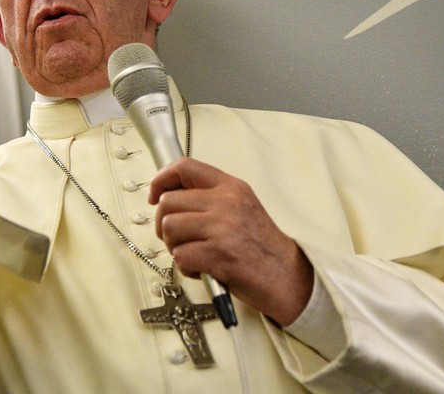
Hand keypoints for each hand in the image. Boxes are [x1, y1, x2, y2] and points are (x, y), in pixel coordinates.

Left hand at [150, 158, 313, 325]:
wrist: (287, 277)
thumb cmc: (261, 246)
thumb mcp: (240, 207)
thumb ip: (210, 198)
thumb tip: (169, 196)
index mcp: (231, 187)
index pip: (185, 167)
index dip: (161, 179)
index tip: (155, 196)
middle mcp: (226, 203)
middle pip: (168, 203)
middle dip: (165, 225)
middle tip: (178, 238)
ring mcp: (222, 228)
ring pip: (169, 229)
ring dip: (174, 247)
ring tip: (193, 254)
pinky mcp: (218, 255)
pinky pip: (180, 256)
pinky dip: (186, 267)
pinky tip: (202, 269)